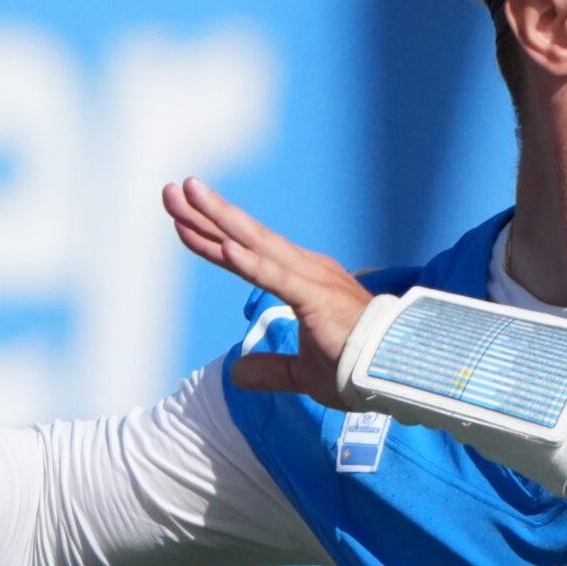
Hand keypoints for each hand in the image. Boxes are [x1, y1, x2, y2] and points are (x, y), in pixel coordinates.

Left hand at [163, 176, 371, 408]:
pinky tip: (225, 246)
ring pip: (254, 244)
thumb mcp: (303, 373)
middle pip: (243, 238)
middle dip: (204, 214)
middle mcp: (304, 270)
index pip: (245, 257)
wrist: (397, 372)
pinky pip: (277, 277)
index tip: (180, 222)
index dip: (210, 240)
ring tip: (186, 194)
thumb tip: (237, 375)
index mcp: (302, 282)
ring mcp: (310, 279)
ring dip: (218, 219)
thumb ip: (271, 370)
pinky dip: (251, 262)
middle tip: (170, 190)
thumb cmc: (358, 368)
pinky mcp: (317, 297)